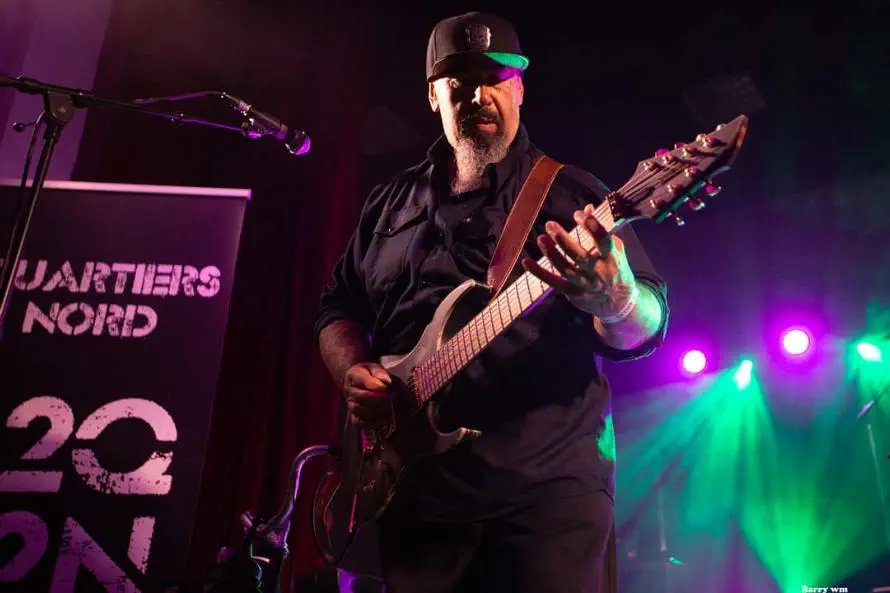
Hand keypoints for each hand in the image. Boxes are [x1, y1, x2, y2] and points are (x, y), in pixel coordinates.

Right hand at [343, 362, 394, 427]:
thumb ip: (380, 373)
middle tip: (394, 399)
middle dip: (380, 399)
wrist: (360, 385)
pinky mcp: (354, 418)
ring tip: (392, 408)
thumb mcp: (375, 368)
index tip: (386, 386)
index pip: (362, 380)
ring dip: (378, 411)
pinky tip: (386, 419)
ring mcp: (350, 406)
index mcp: (353, 375)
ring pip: (361, 411)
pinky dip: (374, 423)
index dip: (375, 384)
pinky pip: (361, 423)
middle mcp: (349, 391)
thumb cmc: (371, 375)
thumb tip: (386, 381)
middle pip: (362, 397)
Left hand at [522, 204, 636, 319]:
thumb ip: (599, 229)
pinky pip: (555, 283)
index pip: (603, 240)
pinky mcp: (573, 293)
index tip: (578, 214)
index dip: (592, 226)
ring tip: (540, 238)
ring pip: (566, 270)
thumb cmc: (613, 268)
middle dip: (564, 240)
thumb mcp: (613, 249)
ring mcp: (585, 284)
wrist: (617, 302)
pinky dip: (540, 273)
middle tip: (549, 224)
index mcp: (611, 257)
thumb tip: (588, 207)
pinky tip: (526, 262)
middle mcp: (599, 272)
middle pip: (580, 256)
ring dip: (552, 254)